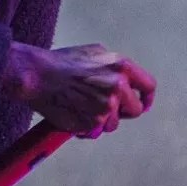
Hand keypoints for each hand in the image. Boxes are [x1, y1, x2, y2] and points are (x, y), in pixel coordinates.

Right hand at [2, 42, 155, 137]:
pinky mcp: (93, 122)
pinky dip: (85, 128)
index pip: (149, 87)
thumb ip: (115, 68)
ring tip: (80, 108)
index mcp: (122, 66)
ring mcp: (107, 106)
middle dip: (122, 112)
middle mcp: (118, 86)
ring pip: (113, 124)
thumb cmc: (61, 63)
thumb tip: (127, 81)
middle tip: (103, 108)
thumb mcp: (95, 53)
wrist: (37, 74)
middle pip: (135, 110)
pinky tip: (72, 114)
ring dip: (101, 121)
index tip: (141, 105)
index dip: (146, 99)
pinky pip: (95, 132)